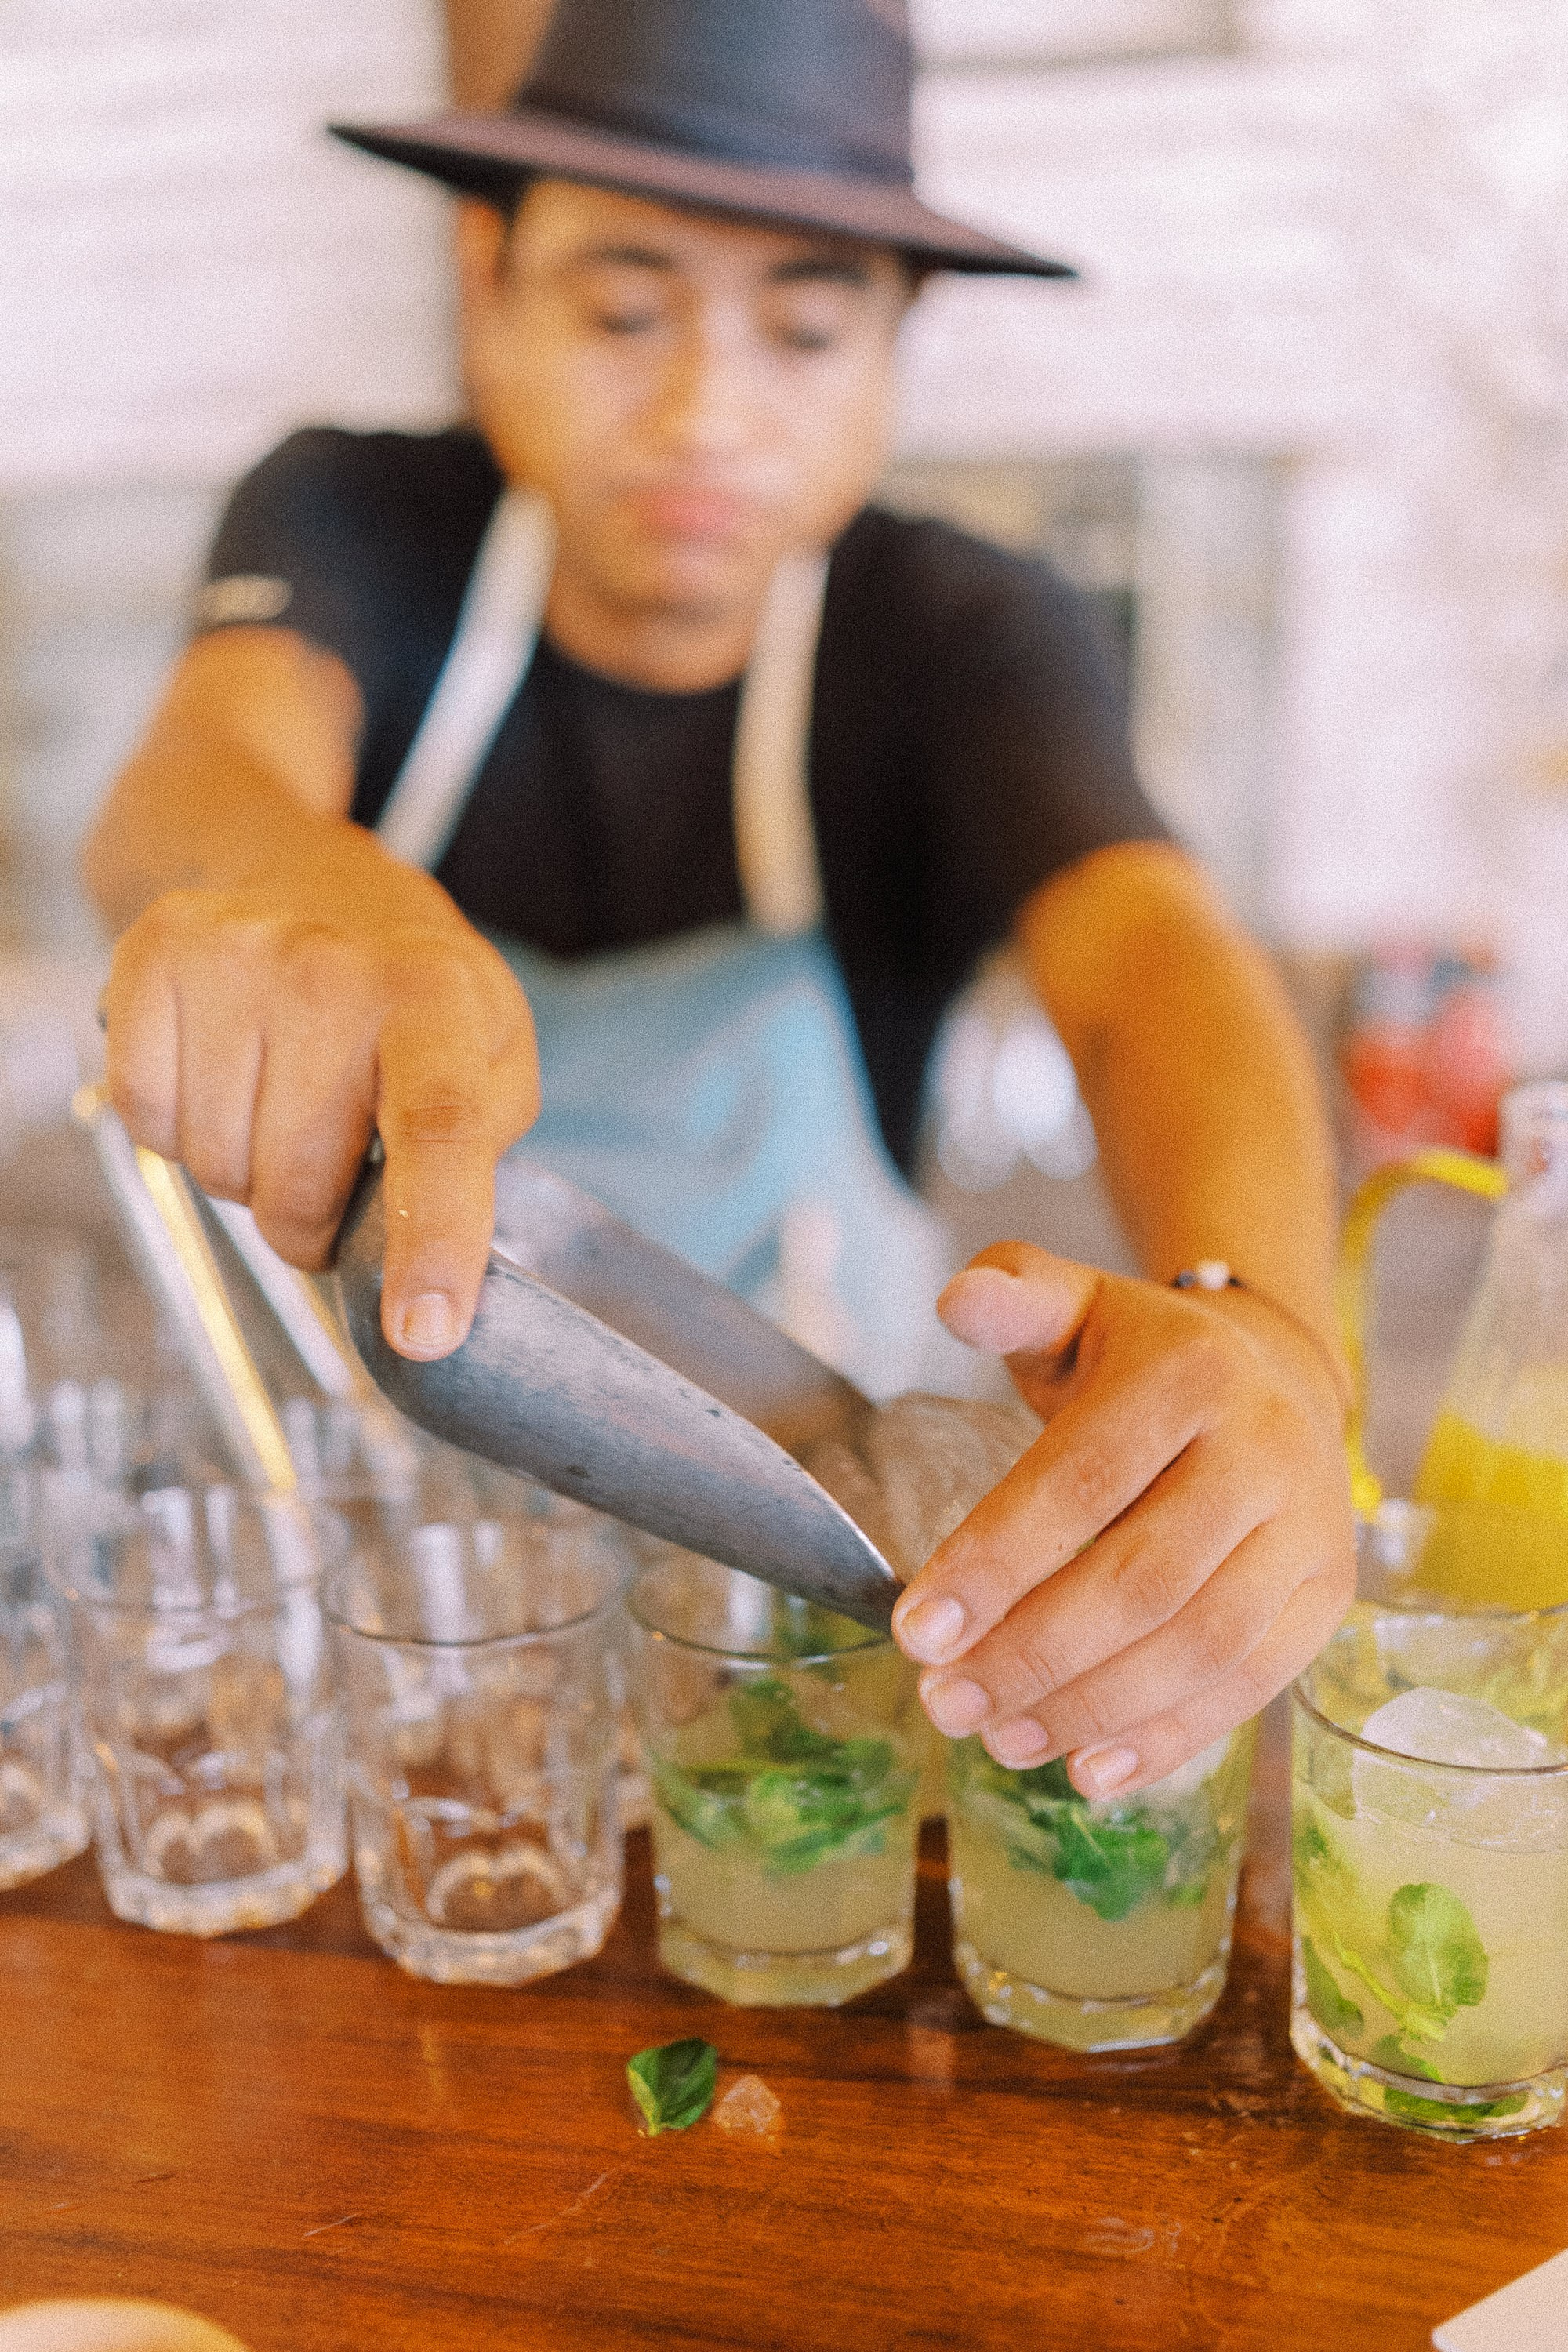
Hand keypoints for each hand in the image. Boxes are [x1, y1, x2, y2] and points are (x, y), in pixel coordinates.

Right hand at [102, 827, 537, 1359]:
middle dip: (312, 1220)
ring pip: (217, 1170)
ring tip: (281, 1099)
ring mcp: (234, 958)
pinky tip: (222, 1074)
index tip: (424, 1330)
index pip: (440, 1131)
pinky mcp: (153, 959)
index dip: (433, 1240)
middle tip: (334, 1167)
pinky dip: (180, 1132)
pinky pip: (148, 1125)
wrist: (287, 859)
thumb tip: (443, 1261)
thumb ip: (480, 1152)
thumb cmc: (404, 980)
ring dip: (248, 1173)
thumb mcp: (489, 1047)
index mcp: (439, 997)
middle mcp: (332, 969)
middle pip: (299, 1186)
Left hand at [891, 1242, 1354, 1796]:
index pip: (1080, 1481)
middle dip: (1032, 1655)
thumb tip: (957, 1297)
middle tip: (943, 1702)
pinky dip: (1168, 1739)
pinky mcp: (1327, 1597)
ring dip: (1091, 1709)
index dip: (995, 1561)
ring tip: (998, 1738)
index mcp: (1189, 1371)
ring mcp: (1309, 1529)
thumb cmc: (1140, 1358)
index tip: (913, 1631)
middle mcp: (1264, 1449)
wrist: (1272, 1377)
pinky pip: (1250, 1685)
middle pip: (1142, 1579)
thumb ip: (1013, 1293)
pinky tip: (1087, 1771)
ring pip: (1201, 1645)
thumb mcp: (1074, 1304)